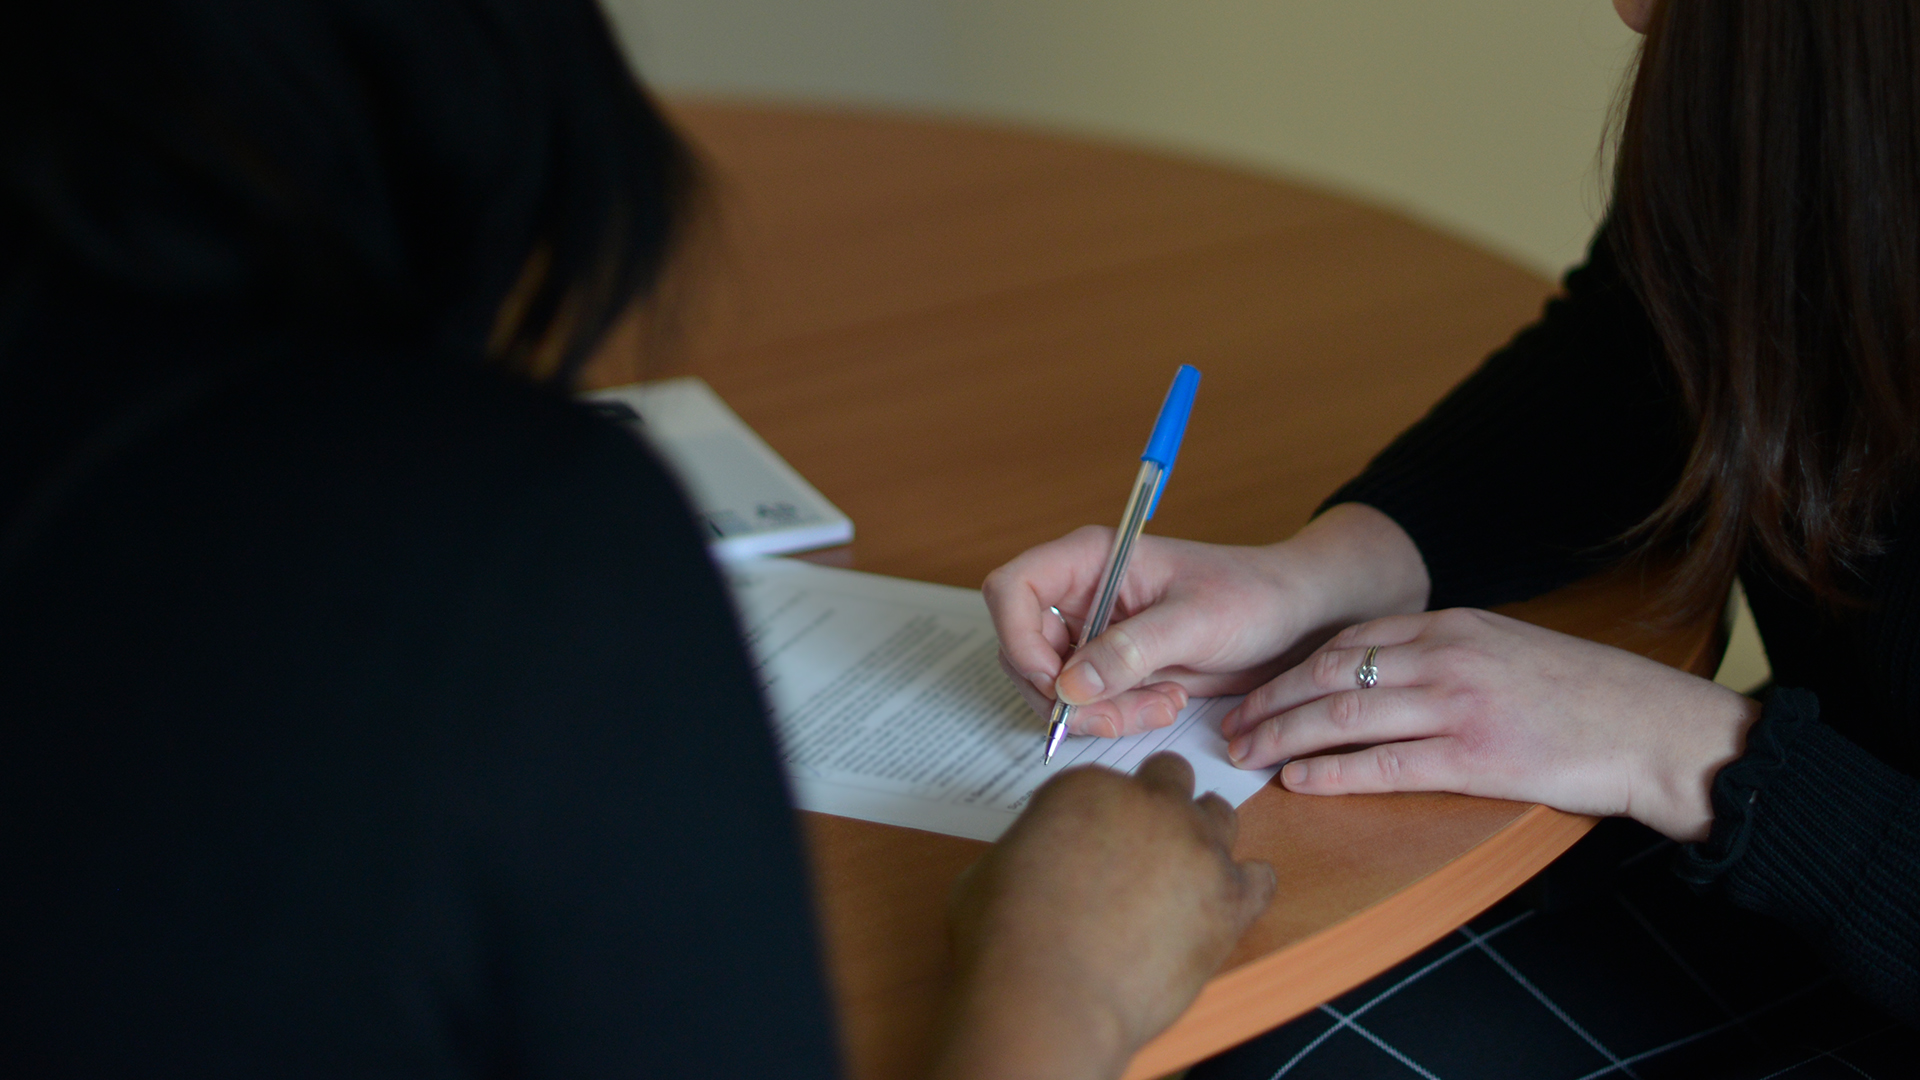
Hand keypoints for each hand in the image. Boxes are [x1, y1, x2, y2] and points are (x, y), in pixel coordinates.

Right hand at [930, 754, 1276, 1079]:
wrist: (1049, 997)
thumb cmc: (1005, 939)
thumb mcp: (992, 868)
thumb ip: (1034, 846)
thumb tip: (1043, 862)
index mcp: (1087, 787)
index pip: (1105, 782)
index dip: (1096, 815)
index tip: (1087, 844)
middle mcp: (1148, 803)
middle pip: (1170, 779)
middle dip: (1156, 805)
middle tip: (1137, 848)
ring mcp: (1196, 846)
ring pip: (1219, 814)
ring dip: (1201, 836)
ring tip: (1179, 876)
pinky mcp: (1230, 898)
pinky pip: (1261, 876)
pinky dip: (1244, 887)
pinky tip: (1222, 905)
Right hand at [982, 503, 1430, 738]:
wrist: (1293, 620)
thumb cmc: (1253, 596)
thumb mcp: (1195, 622)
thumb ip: (1130, 651)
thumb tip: (1068, 686)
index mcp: (1090, 559)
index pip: (1012, 590)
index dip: (1018, 639)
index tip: (1057, 682)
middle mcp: (1081, 594)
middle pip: (1021, 650)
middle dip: (1064, 694)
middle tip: (1121, 715)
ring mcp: (1092, 633)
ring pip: (1051, 687)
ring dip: (1096, 712)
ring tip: (1160, 706)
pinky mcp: (1110, 667)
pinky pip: (1085, 704)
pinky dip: (1115, 717)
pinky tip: (1164, 705)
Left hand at [1219, 608, 1761, 840]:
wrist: (1658, 729)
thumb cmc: (1588, 695)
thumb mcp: (1510, 649)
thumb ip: (1449, 653)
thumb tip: (1389, 671)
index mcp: (1454, 625)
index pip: (1348, 640)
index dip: (1292, 666)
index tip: (1257, 686)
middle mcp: (1447, 657)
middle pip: (1329, 674)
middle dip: (1270, 699)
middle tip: (1230, 723)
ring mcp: (1457, 706)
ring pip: (1342, 717)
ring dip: (1282, 735)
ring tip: (1245, 754)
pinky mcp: (1473, 758)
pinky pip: (1383, 766)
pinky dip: (1331, 772)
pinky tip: (1297, 780)